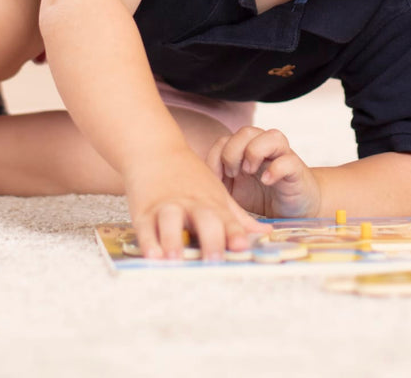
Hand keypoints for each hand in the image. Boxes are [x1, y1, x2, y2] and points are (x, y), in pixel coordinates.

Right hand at [123, 144, 269, 260]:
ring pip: (171, 222)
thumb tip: (265, 233)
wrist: (156, 150)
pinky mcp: (144, 210)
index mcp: (212, 202)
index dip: (234, 233)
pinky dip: (148, 241)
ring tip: (176, 259)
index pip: (226, 219)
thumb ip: (238, 217)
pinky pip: (145, 227)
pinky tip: (152, 255)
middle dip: (210, 240)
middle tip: (213, 261)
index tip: (242, 247)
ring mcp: (167, 206)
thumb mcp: (217, 193)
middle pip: (204, 220)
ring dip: (174, 241)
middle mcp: (191, 204)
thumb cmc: (190, 176)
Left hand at [206, 126, 320, 218]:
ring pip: (271, 135)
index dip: (215, 158)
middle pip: (245, 132)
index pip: (225, 140)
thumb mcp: (234, 192)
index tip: (215, 180)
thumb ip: (219, 183)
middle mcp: (264, 149)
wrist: (295, 209)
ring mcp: (282, 157)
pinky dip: (275, 169)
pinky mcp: (297, 170)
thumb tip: (196, 183)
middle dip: (233, 153)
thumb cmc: (262, 197)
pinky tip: (267, 181)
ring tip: (250, 172)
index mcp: (245, 151)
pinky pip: (288, 159)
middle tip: (233, 174)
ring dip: (255, 152)